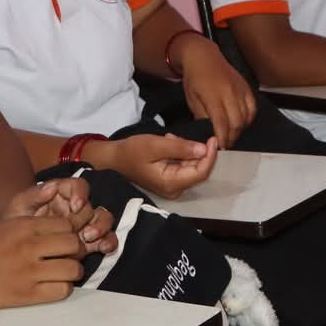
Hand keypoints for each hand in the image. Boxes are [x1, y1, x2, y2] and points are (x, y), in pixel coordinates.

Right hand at [0, 216, 88, 308]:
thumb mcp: (3, 226)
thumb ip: (30, 225)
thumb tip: (59, 230)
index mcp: (23, 226)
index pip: (67, 225)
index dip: (70, 234)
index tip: (65, 241)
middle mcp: (28, 246)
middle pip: (74, 245)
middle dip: (76, 252)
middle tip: (68, 258)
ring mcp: (28, 271)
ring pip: (73, 269)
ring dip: (73, 272)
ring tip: (63, 274)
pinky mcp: (24, 295)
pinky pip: (61, 291)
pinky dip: (62, 289)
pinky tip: (52, 287)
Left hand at [3, 177, 116, 254]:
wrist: (13, 248)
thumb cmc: (15, 222)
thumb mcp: (18, 207)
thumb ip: (33, 195)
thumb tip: (51, 186)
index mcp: (61, 194)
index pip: (78, 186)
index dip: (80, 193)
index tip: (75, 205)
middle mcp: (75, 207)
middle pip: (93, 205)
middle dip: (90, 217)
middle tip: (82, 231)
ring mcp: (84, 225)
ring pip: (103, 220)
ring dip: (101, 228)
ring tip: (89, 238)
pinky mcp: (88, 242)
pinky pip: (105, 239)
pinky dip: (108, 243)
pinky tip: (103, 249)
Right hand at [92, 132, 219, 198]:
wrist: (113, 160)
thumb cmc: (132, 152)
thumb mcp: (155, 145)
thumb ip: (180, 147)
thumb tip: (203, 149)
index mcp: (172, 184)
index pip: (201, 172)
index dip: (210, 155)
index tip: (213, 138)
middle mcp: (175, 190)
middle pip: (197, 170)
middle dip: (195, 150)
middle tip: (178, 136)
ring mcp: (172, 187)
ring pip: (190, 166)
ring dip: (185, 150)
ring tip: (169, 138)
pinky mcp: (168, 181)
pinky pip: (182, 166)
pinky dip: (179, 153)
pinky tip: (168, 143)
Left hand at [178, 37, 255, 146]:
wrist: (203, 56)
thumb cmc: (194, 78)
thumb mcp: (192, 99)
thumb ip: (202, 117)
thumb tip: (210, 132)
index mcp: (213, 95)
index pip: (221, 122)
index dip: (222, 138)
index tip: (220, 147)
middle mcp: (229, 92)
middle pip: (236, 122)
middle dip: (232, 137)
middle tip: (226, 144)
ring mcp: (240, 89)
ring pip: (246, 116)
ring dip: (240, 129)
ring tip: (232, 135)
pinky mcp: (246, 87)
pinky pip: (252, 108)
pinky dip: (248, 118)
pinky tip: (241, 123)